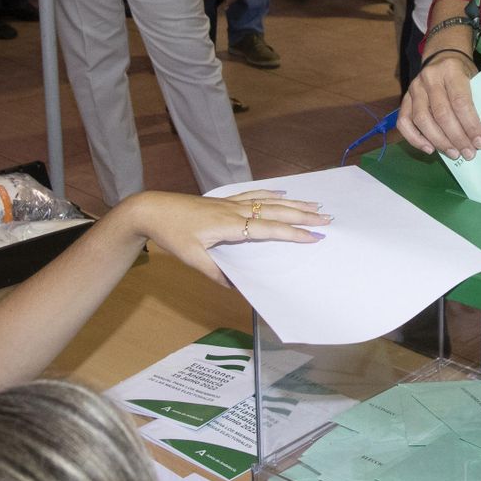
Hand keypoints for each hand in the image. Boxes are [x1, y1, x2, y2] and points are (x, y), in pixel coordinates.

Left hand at [134, 189, 329, 285]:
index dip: (292, 233)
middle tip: (327, 217)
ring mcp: (230, 203)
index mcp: (230, 225)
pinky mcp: (224, 201)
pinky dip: (271, 194)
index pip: (268, 229)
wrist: (153, 210)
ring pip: (268, 201)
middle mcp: (235, 211)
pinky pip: (253, 195)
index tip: (313, 236)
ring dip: (293, 203)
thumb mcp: (191, 258)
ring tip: (314, 204)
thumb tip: (236, 287)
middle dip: (302, 215)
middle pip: (275, 211)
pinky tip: (281, 193)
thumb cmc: (172, 234)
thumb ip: (215, 272)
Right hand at [398, 50, 480, 159]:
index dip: (470, 125)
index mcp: (451, 70)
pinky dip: (415, 139)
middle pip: (441, 113)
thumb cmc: (461, 72)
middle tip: (469, 153)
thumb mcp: (473, 79)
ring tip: (454, 153)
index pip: (460, 101)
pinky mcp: (405, 98)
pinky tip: (430, 149)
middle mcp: (430, 77)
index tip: (480, 142)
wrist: (441, 55)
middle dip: (456, 137)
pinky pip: (404, 122)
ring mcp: (414, 88)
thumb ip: (473, 102)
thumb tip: (476, 136)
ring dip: (439, 141)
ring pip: (422, 119)